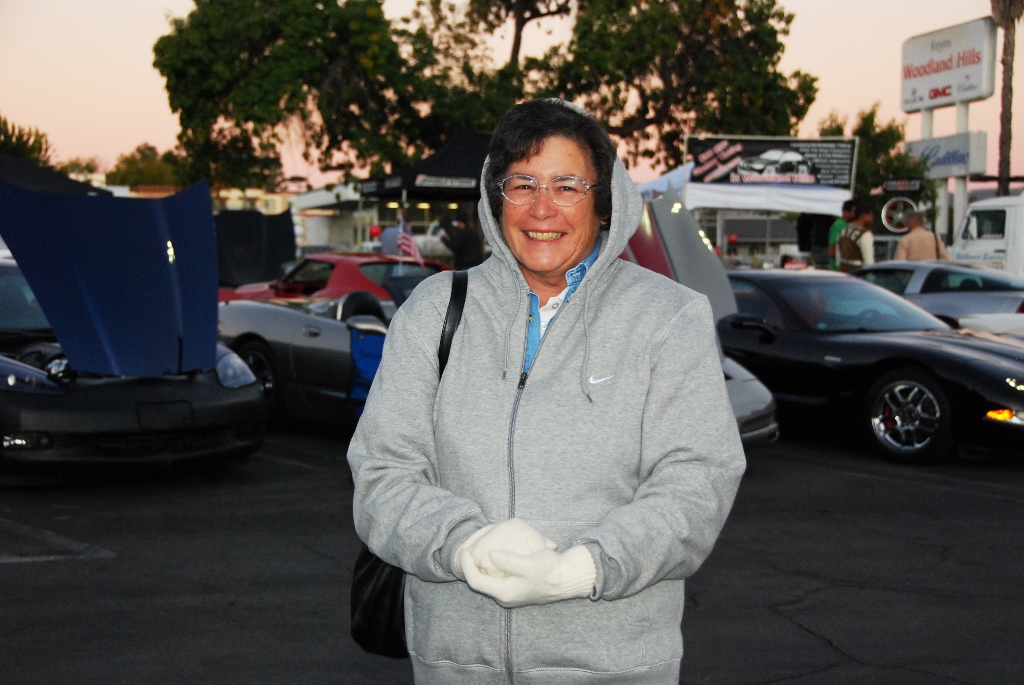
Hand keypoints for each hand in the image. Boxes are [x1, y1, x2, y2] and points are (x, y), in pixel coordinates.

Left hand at [463, 546, 596, 607]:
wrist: (567, 578)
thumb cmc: (551, 571)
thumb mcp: (531, 564)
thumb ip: (510, 561)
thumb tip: (491, 554)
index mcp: (506, 592)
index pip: (476, 581)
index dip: (467, 566)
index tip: (465, 550)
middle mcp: (506, 596)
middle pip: (480, 581)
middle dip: (472, 565)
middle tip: (468, 547)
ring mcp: (511, 593)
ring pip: (489, 579)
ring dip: (482, 565)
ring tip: (477, 548)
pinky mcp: (516, 587)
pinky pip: (497, 577)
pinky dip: (492, 566)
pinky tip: (494, 553)